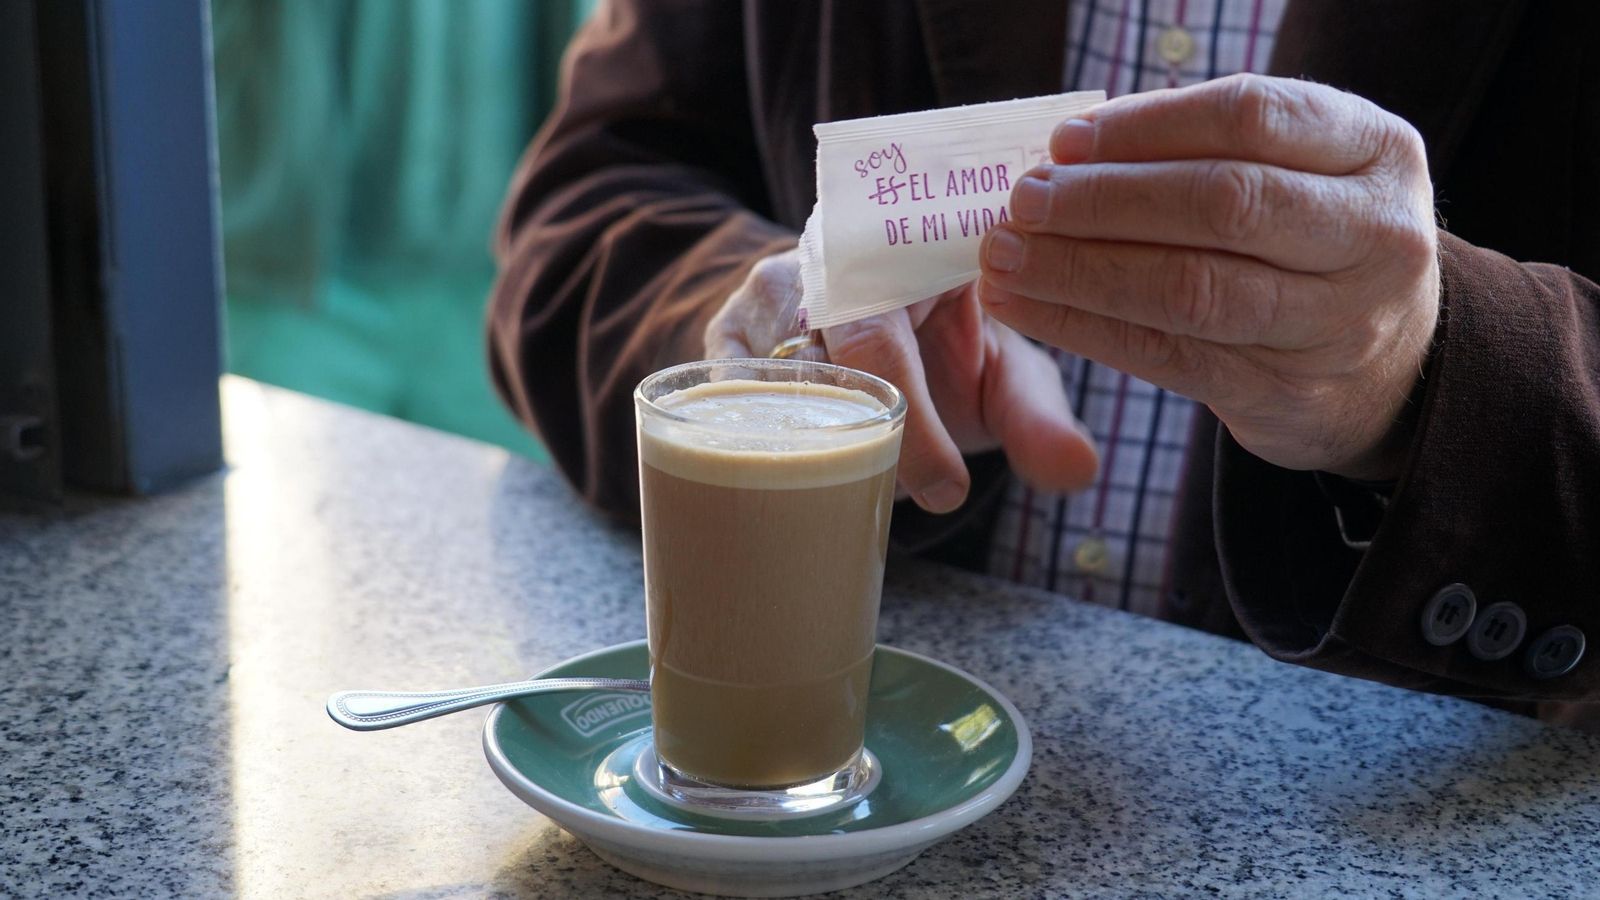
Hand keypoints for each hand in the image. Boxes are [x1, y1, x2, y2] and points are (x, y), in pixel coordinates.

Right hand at [706, 249, 1098, 512]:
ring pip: (763, 389)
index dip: (912, 422)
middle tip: (916, 498)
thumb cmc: (948, 347)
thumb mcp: (1002, 374)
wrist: (870, 319)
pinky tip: (799, 484)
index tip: (948, 491)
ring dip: (811, 457)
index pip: (885, 333)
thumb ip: (1037, 418)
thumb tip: (1080, 473)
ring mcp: (762, 295)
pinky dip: (755, 454)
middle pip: (818, 363)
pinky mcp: (721, 336)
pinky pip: (719, 404)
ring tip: (864, 490)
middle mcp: (822, 256)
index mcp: (901, 247)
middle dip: (864, 448)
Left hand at [977, 74, 1439, 481]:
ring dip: (1079, 271)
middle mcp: (1375, 236)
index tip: (1063, 140)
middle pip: (1221, 204)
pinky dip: (1085, 329)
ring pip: (1190, 290)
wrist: (1387, 371)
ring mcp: (1339, 323)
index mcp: (1376, 152)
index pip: (1250, 117)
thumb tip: (1071, 146)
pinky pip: (1168, 356)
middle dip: (1103, 200)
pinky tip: (1028, 308)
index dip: (1146, 126)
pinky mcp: (1287, 394)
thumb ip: (1210, 150)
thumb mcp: (1299, 174)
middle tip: (1022, 202)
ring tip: (1005, 257)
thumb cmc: (1311, 243)